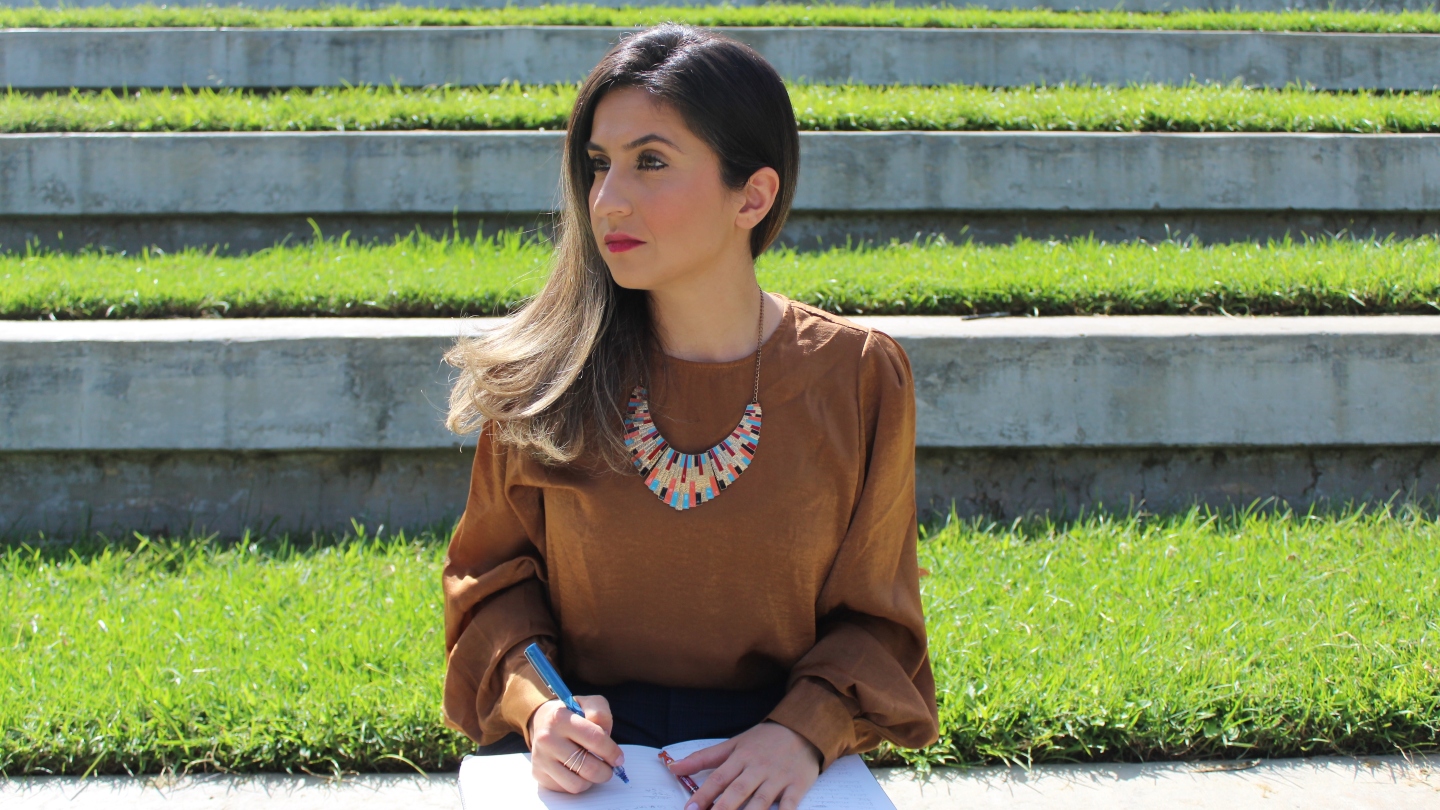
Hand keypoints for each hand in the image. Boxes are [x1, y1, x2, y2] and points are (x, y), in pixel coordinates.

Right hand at [527, 696, 624, 793]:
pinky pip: (567, 788)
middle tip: (609, 768)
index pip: (595, 739)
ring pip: (578, 784)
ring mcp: (541, 759)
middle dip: (605, 771)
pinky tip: (577, 771)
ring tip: (593, 768)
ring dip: (591, 780)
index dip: (612, 751)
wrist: (543, 722)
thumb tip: (606, 735)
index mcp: (560, 718)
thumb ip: (601, 714)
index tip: (618, 758)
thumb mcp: (589, 703)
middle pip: (589, 767)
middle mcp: (547, 739)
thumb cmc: (572, 714)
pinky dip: (578, 783)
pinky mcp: (539, 774)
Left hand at [668, 721, 821, 809]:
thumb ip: (704, 758)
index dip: (703, 795)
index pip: (719, 778)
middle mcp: (758, 767)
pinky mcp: (797, 785)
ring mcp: (778, 777)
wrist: (803, 728)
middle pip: (738, 791)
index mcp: (741, 756)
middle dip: (722, 809)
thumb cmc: (764, 739)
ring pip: (761, 801)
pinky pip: (790, 805)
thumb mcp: (734, 743)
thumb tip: (674, 768)